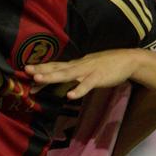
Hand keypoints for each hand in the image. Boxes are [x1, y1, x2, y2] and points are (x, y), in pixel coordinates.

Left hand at [28, 49, 143, 99]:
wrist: (128, 60)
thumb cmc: (108, 65)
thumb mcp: (89, 68)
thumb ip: (77, 74)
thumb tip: (64, 79)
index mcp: (76, 65)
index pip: (56, 67)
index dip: (42, 70)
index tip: (26, 73)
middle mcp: (79, 66)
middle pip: (57, 68)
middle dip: (42, 70)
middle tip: (27, 72)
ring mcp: (88, 71)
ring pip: (68, 74)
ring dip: (53, 77)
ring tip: (39, 80)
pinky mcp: (99, 78)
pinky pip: (88, 85)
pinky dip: (79, 90)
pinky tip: (71, 96)